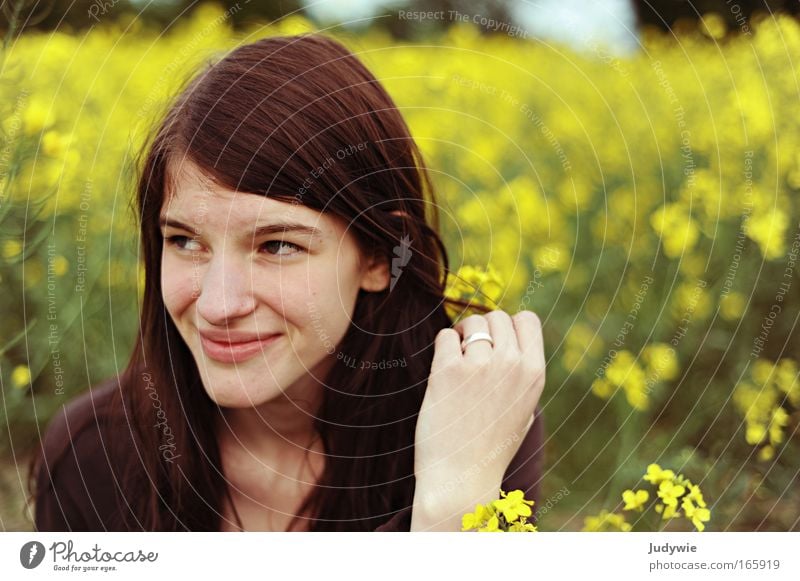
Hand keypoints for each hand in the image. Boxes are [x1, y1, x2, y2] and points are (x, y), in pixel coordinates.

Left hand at [411, 309, 545, 529]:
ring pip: (470, 322)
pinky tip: (443, 369)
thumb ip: (521, 373)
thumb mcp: (523, 409)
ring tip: (457, 361)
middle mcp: (511, 364)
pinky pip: (445, 335)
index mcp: (534, 374)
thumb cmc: (490, 446)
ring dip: (461, 336)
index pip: (528, 320)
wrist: (461, 479)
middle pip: (497, 316)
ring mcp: (479, 365)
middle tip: (471, 354)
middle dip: (483, 329)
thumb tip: (509, 338)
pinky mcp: (447, 370)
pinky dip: (442, 346)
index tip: (497, 343)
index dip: (510, 326)